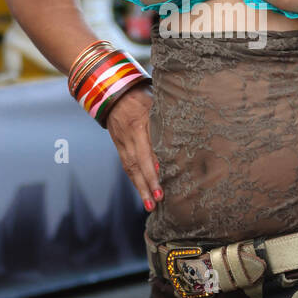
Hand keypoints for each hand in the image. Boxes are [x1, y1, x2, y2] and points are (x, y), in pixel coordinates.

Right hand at [104, 85, 161, 211]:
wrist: (112, 92)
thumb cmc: (139, 94)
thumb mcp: (154, 99)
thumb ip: (165, 115)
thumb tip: (185, 130)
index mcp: (139, 121)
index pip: (147, 145)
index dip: (152, 161)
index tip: (162, 173)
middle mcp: (129, 135)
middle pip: (137, 162)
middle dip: (147, 182)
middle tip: (158, 200)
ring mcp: (122, 143)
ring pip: (131, 169)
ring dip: (141, 188)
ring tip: (150, 205)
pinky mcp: (119, 147)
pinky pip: (127, 166)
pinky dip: (136, 181)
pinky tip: (143, 193)